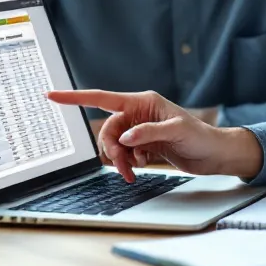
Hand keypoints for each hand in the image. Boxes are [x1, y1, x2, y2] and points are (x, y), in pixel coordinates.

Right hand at [47, 90, 262, 181]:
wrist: (213, 155)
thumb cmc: (201, 136)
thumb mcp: (176, 131)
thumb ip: (148, 132)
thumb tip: (126, 137)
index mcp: (142, 102)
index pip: (102, 98)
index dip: (75, 97)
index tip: (52, 95)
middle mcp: (138, 114)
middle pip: (107, 129)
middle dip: (110, 148)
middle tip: (123, 165)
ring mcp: (139, 130)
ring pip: (113, 144)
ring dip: (119, 159)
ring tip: (133, 171)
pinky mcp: (142, 145)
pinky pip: (123, 154)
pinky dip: (127, 163)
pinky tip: (141, 166)